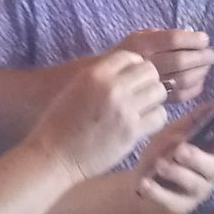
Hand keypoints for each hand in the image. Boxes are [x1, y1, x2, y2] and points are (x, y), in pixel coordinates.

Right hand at [28, 50, 166, 183]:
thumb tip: (127, 70)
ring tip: (142, 110)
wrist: (54, 156)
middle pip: (150, 71)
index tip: (130, 80)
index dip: (134, 67)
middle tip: (140, 96)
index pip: (131, 57)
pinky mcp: (131, 132)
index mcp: (95, 74)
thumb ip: (100, 78)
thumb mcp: (75, 89)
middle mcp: (112, 87)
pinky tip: (142, 125)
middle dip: (148, 82)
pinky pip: (159, 116)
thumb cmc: (60, 124)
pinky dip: (154, 119)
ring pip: (159, 92)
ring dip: (154, 100)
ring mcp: (124, 110)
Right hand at [118, 27, 213, 102]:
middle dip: (201, 57)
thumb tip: (191, 36)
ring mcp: (147, 85)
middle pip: (180, 60)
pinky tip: (197, 83)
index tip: (205, 40)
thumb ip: (159, 36)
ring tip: (205, 68)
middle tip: (211, 55)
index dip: (193, 40)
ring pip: (182, 79)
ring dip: (200, 73)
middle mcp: (143, 64)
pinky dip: (194, 89)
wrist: (101, 85)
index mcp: (139, 44)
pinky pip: (180, 97)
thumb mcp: (135, 39)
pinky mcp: (152, 101)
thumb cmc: (124, 59)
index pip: (172, 39)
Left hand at [128, 95, 213, 213]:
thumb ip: (189, 123)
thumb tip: (212, 104)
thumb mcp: (170, 136)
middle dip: (198, 158)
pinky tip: (145, 183)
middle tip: (180, 150)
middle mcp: (207, 174)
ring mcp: (194, 193)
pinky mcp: (178, 207)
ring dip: (176, 172)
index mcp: (208, 153)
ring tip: (159, 165)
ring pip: (193, 184)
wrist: (136, 187)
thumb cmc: (160, 157)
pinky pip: (171, 200)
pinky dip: (157, 191)